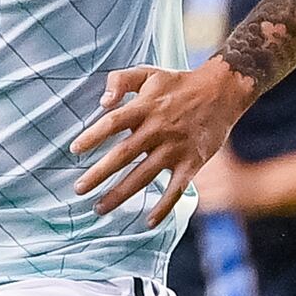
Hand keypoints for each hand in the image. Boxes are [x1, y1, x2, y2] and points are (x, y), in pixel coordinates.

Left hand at [68, 62, 257, 224]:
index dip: (92, 136)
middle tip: (78, 189)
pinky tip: (149, 222)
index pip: (112, 122)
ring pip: (143, 176)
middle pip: (123, 154)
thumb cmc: (178, 84)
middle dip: (99, 174)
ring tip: (99, 208)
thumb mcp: (148, 73)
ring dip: (120, 194)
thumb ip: (120, 80)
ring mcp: (175, 148)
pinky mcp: (192, 162)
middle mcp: (158, 129)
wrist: (221, 91)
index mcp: (145, 107)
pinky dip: (164, 207)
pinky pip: (176, 189)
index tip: (74, 150)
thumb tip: (103, 101)